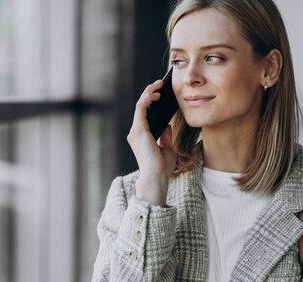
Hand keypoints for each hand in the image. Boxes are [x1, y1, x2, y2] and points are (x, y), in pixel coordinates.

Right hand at [127, 80, 176, 205]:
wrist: (156, 176)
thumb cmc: (161, 167)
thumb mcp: (167, 148)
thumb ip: (165, 136)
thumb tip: (166, 125)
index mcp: (141, 137)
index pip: (144, 115)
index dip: (151, 102)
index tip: (161, 94)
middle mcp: (135, 133)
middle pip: (141, 107)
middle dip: (150, 93)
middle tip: (160, 84)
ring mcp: (136, 131)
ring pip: (140, 105)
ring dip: (149, 92)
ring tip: (158, 84)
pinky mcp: (139, 130)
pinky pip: (141, 108)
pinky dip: (147, 99)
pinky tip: (156, 93)